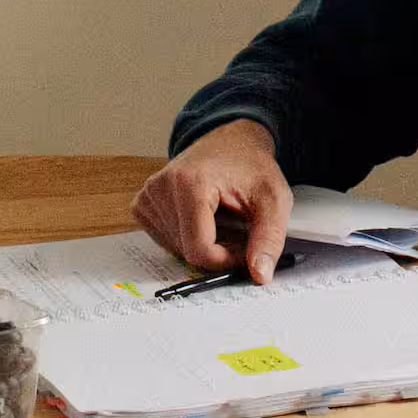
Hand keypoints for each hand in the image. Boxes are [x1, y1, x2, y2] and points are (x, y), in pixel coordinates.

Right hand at [131, 120, 292, 282]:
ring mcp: (148, 196)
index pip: (200, 249)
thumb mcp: (274, 199)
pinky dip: (187, 237)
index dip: (226, 258)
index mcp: (190, 183)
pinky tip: (201, 217)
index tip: (246, 247)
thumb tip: (260, 276)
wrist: (232, 142)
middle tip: (237, 229)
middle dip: (217, 250)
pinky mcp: (143, 204)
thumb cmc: (252, 167)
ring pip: (176, 249)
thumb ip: (269, 238)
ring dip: (203, 244)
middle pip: (187, 251)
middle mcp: (161, 187)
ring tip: (221, 218)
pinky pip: (165, 239)